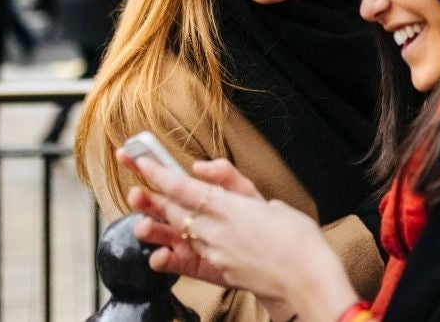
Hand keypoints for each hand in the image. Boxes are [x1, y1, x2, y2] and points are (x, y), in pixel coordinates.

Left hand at [120, 152, 358, 320]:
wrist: (307, 282)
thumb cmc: (298, 240)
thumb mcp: (268, 200)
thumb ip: (232, 181)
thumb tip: (201, 169)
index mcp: (230, 208)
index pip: (182, 187)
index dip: (157, 172)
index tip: (139, 159)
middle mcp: (215, 231)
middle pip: (172, 209)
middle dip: (149, 192)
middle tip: (132, 178)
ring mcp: (213, 254)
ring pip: (175, 232)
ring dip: (154, 221)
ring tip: (140, 212)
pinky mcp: (217, 272)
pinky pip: (185, 261)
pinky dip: (168, 255)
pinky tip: (157, 252)